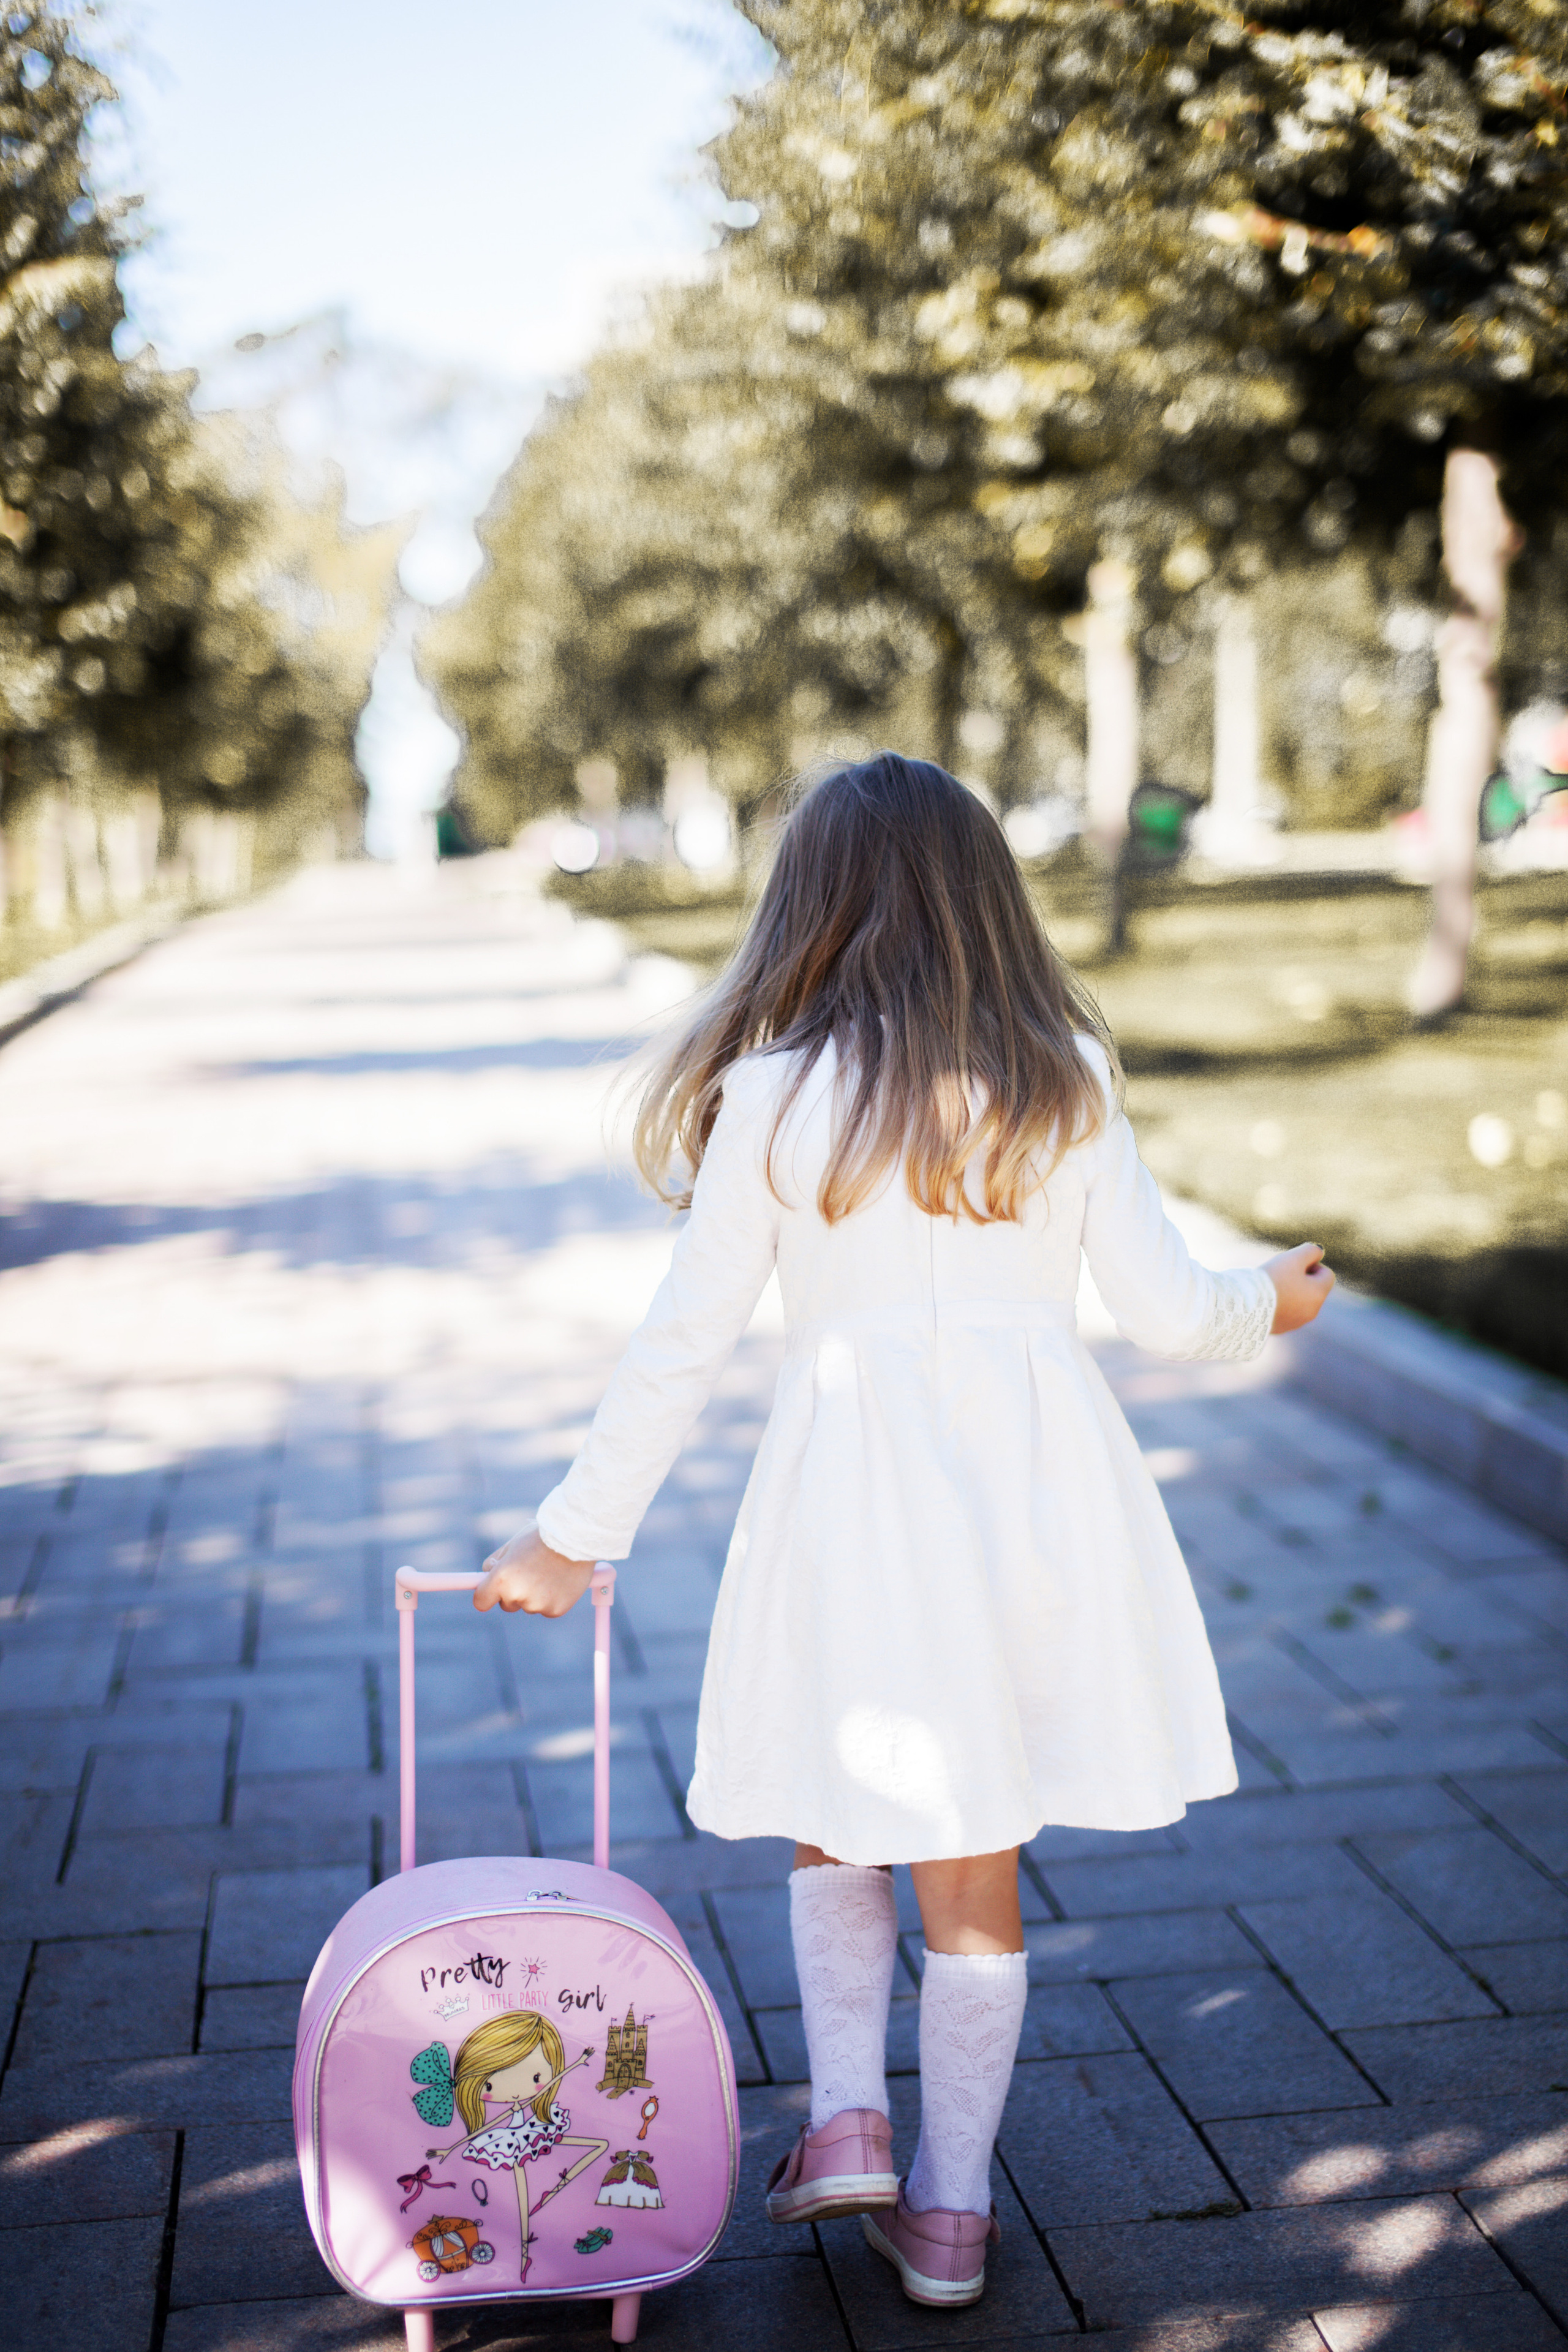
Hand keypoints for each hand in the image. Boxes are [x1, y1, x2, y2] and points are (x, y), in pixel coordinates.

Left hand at [474, 1528, 594, 1616]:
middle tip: (530, 1573)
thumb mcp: (512, 1546)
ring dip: (534, 1595)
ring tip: (549, 1572)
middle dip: (513, 1593)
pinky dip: (552, 1599)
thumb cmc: (541, 1538)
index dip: (485, 1596)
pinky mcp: (556, 1611)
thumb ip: (495, 1564)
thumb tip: (487, 1576)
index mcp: (501, 1579)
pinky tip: (559, 1581)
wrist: (575, 1538)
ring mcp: (538, 1605)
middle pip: (507, 1605)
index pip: (481, 1601)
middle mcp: (517, 1596)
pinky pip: (547, 1609)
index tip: (490, 1593)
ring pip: (529, 1606)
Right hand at [1265, 1242, 1334, 1333]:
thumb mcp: (1293, 1257)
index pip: (1326, 1274)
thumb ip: (1311, 1251)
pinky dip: (1280, 1304)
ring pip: (1300, 1301)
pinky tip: (1265, 1300)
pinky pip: (1286, 1312)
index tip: (1293, 1265)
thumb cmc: (1273, 1279)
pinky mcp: (1282, 1328)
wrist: (1247, 1305)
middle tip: (1281, 1274)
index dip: (1311, 1264)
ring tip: (1271, 1287)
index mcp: (1319, 1294)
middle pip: (1313, 1288)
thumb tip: (1318, 1253)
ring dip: (1291, 1292)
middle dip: (1301, 1279)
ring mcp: (1297, 1322)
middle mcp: (1313, 1311)